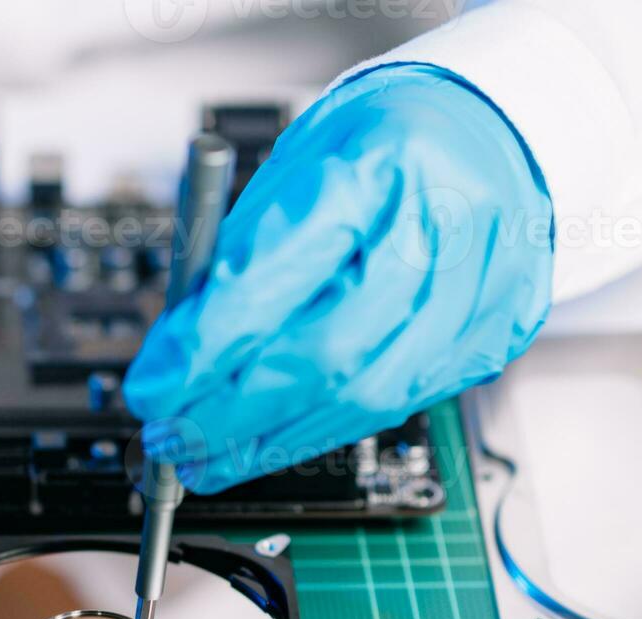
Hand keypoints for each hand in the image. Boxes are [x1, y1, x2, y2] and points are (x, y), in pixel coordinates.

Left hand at [124, 65, 553, 492]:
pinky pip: (394, 407)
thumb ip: (236, 259)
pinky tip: (266, 443)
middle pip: (324, 354)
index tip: (150, 388)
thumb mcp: (292, 170)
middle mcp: (443, 229)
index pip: (277, 275)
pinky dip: (317, 433)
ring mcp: (479, 289)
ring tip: (203, 459)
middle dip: (229, 412)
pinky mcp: (491, 337)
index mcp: (379, 165)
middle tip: (167, 440)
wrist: (490, 136)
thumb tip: (173, 359)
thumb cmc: (374, 149)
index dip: (204, 348)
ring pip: (362, 397)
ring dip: (268, 442)